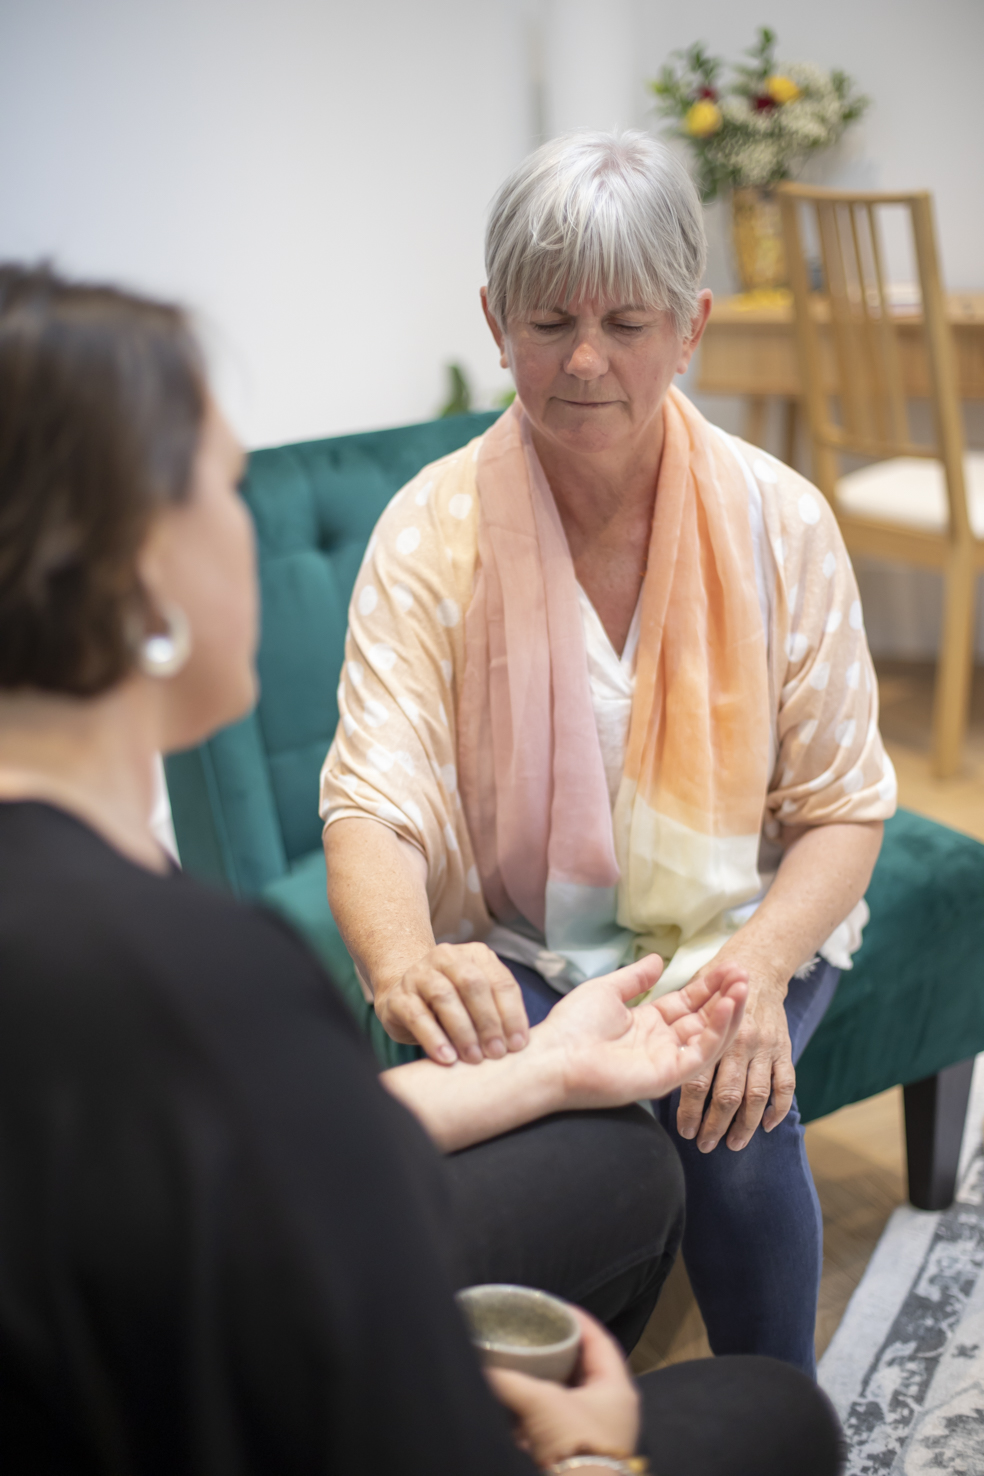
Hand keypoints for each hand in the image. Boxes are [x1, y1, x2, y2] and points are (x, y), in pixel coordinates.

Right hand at [374, 942, 529, 1064]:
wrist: (404, 999)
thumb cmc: (454, 1004)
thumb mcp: (479, 1000)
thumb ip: (499, 1011)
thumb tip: (518, 1043)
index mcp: (475, 955)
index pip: (500, 981)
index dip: (512, 1014)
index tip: (518, 1044)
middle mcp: (446, 957)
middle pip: (472, 984)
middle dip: (488, 1021)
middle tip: (496, 1053)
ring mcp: (418, 974)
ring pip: (444, 997)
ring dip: (463, 1030)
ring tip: (473, 1058)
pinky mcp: (398, 997)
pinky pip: (417, 1016)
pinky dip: (434, 1038)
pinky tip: (447, 1058)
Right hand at [486, 1309, 638, 1468]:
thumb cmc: (574, 1442)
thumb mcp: (540, 1401)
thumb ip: (509, 1380)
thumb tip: (481, 1366)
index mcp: (617, 1387)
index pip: (600, 1340)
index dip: (578, 1320)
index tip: (555, 1307)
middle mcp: (611, 1408)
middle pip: (584, 1368)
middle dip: (559, 1352)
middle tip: (535, 1335)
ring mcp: (595, 1433)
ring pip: (569, 1397)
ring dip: (546, 1384)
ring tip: (522, 1364)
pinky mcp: (577, 1453)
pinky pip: (557, 1424)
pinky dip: (538, 1413)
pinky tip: (517, 1405)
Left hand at [535, 954, 747, 1108]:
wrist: (553, 1057)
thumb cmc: (572, 1026)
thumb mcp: (607, 990)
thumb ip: (636, 978)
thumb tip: (658, 959)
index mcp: (647, 1024)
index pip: (688, 1003)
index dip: (709, 986)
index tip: (729, 966)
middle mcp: (661, 1043)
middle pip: (703, 1018)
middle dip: (725, 996)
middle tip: (745, 972)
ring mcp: (667, 1060)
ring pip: (709, 1036)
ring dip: (729, 1011)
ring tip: (744, 985)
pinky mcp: (669, 1076)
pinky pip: (702, 1053)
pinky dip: (718, 1030)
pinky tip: (728, 1005)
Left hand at [676, 963, 792, 1152]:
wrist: (754, 966)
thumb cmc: (712, 986)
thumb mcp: (686, 998)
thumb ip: (671, 1026)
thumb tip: (655, 1061)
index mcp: (711, 1032)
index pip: (698, 1081)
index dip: (690, 1110)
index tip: (684, 1132)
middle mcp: (739, 1042)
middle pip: (727, 1094)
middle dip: (716, 1124)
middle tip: (705, 1146)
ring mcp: (764, 1047)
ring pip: (756, 1095)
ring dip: (746, 1124)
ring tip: (735, 1144)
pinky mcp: (783, 1049)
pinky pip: (786, 1084)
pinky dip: (780, 1107)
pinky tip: (769, 1125)